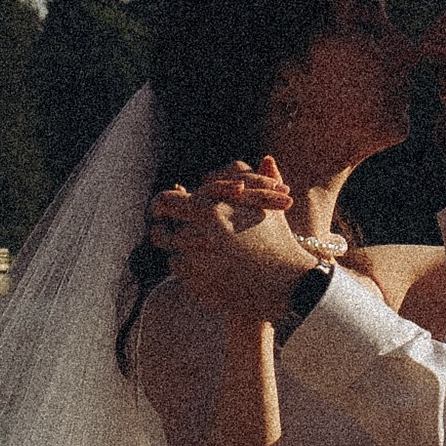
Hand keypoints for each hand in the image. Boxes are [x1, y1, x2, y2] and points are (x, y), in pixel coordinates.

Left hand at [149, 179, 330, 320]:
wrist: (286, 285)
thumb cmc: (279, 242)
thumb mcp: (269, 206)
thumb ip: (256, 179)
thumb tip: (263, 158)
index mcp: (209, 211)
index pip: (165, 202)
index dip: (159, 205)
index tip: (159, 210)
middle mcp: (196, 237)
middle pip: (160, 233)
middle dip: (166, 231)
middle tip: (170, 231)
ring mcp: (193, 265)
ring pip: (171, 256)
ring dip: (181, 252)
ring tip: (202, 252)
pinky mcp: (196, 287)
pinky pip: (180, 275)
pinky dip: (190, 272)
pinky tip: (209, 269)